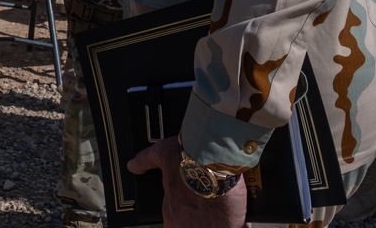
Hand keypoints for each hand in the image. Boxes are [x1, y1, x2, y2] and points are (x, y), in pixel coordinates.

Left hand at [127, 136, 246, 227]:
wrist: (212, 155)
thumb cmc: (186, 155)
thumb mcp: (160, 154)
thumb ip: (145, 161)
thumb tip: (132, 165)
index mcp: (172, 213)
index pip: (173, 226)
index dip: (183, 223)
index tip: (192, 216)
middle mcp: (187, 225)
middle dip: (204, 223)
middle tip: (210, 214)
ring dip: (219, 224)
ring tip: (224, 216)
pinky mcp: (230, 226)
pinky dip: (240, 225)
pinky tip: (242, 221)